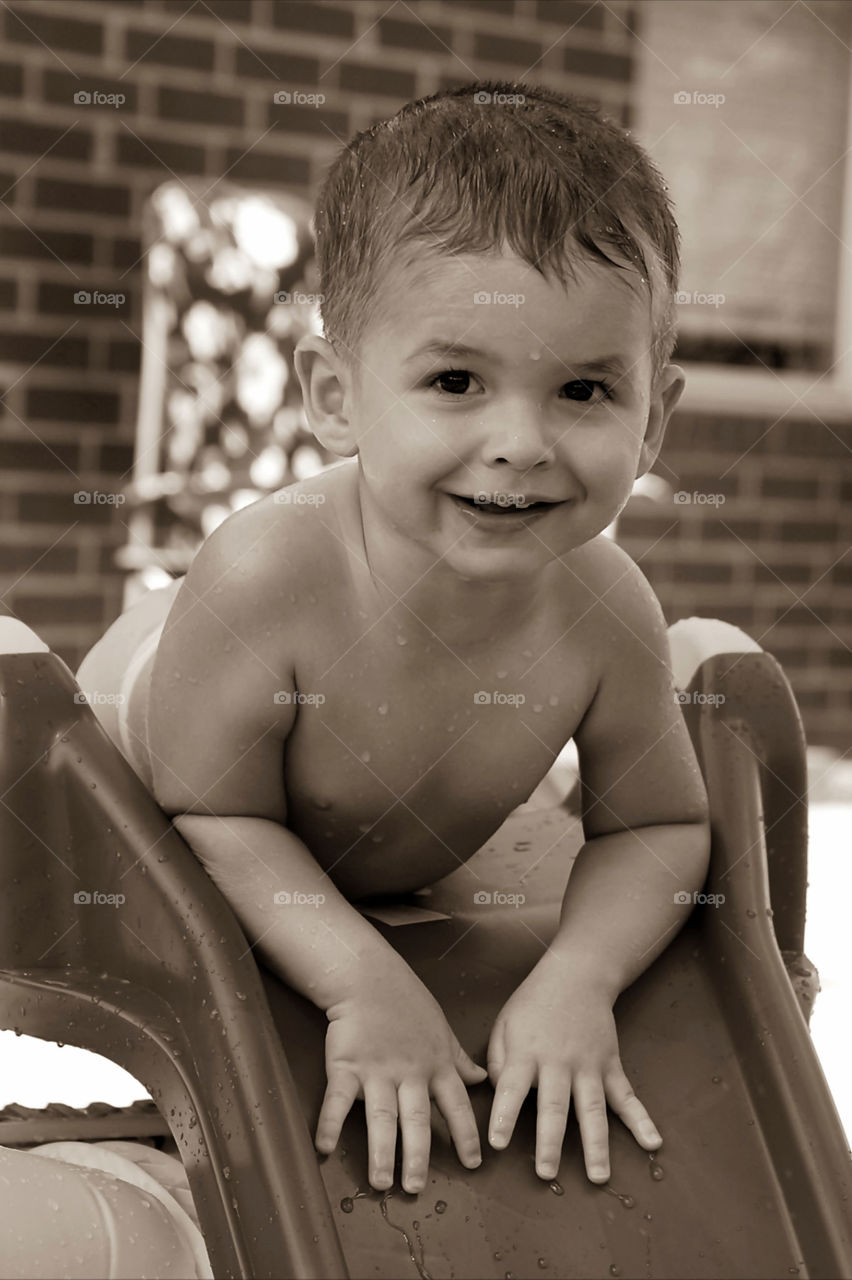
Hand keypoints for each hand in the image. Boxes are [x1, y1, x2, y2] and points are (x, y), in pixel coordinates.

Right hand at [317, 958, 486, 1192]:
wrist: (369, 978)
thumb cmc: (407, 1003)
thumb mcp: (442, 1030)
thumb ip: (459, 1059)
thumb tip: (481, 1078)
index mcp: (436, 1065)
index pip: (457, 1105)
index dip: (466, 1135)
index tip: (473, 1164)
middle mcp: (409, 1073)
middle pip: (416, 1119)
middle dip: (418, 1155)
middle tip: (415, 1188)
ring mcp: (377, 1070)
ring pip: (381, 1116)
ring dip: (381, 1151)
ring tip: (380, 1182)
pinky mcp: (346, 1065)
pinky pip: (337, 1099)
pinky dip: (330, 1123)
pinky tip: (324, 1148)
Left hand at [486, 961, 661, 1182]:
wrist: (576, 976)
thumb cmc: (533, 1004)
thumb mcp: (504, 1024)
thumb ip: (496, 1060)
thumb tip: (500, 1094)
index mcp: (526, 1052)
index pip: (511, 1087)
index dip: (504, 1115)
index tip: (497, 1144)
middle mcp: (558, 1062)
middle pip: (554, 1105)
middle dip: (550, 1141)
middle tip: (547, 1173)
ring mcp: (589, 1065)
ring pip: (592, 1109)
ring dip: (596, 1144)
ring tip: (598, 1176)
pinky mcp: (610, 1066)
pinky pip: (627, 1097)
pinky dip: (641, 1120)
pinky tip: (653, 1143)